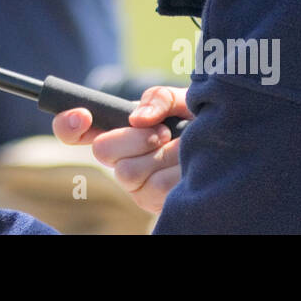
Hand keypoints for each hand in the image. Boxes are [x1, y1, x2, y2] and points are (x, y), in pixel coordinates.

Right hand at [52, 84, 191, 213]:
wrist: (232, 148)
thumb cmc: (204, 122)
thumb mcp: (183, 100)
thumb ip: (159, 97)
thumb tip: (139, 117)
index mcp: (120, 131)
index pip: (76, 132)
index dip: (67, 124)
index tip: (82, 115)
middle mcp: (122, 159)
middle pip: (101, 151)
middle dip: (130, 138)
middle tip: (161, 132)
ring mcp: (136, 184)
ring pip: (127, 171)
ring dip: (159, 154)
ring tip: (181, 147)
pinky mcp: (154, 203)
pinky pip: (155, 186)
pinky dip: (176, 171)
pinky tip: (189, 166)